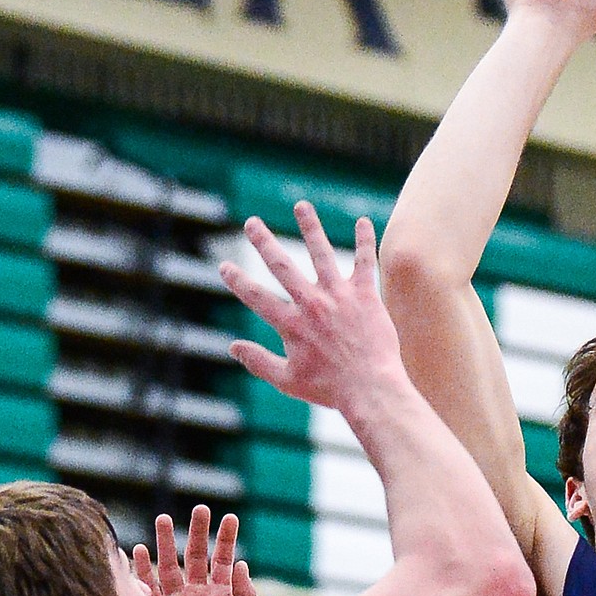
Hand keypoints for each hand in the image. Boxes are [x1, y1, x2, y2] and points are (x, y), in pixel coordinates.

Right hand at [133, 506, 257, 595]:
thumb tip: (241, 564)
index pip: (223, 560)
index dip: (226, 539)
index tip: (230, 517)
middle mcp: (196, 595)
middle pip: (195, 555)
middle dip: (197, 532)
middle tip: (200, 509)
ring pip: (169, 565)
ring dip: (166, 542)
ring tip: (164, 519)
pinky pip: (146, 586)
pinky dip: (141, 569)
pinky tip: (139, 551)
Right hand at [221, 199, 403, 415]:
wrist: (371, 389)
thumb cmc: (330, 389)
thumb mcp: (287, 381)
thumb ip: (258, 361)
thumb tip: (232, 347)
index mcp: (291, 324)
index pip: (256, 297)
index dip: (237, 281)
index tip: (224, 266)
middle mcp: (311, 303)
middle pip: (282, 265)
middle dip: (264, 242)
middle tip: (252, 223)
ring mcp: (339, 296)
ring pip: (321, 252)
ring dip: (310, 227)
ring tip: (301, 206)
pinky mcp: (365, 295)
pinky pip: (365, 261)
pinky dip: (364, 240)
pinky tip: (362, 221)